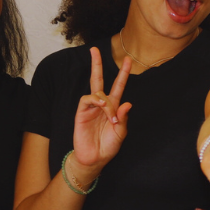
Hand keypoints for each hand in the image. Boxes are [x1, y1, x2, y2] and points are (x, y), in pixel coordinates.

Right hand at [70, 48, 132, 177]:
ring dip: (107, 102)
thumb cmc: (108, 146)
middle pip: (98, 79)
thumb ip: (124, 118)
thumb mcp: (121, 133)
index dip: (123, 74)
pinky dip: (96, 101)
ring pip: (97, 92)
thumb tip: (128, 102)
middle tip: (95, 50)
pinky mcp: (81, 113)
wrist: (95, 159)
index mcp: (113, 107)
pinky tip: (102, 108)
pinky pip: (87, 100)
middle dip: (96, 64)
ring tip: (111, 117)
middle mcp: (101, 104)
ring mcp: (90, 108)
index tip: (129, 60)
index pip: (118, 86)